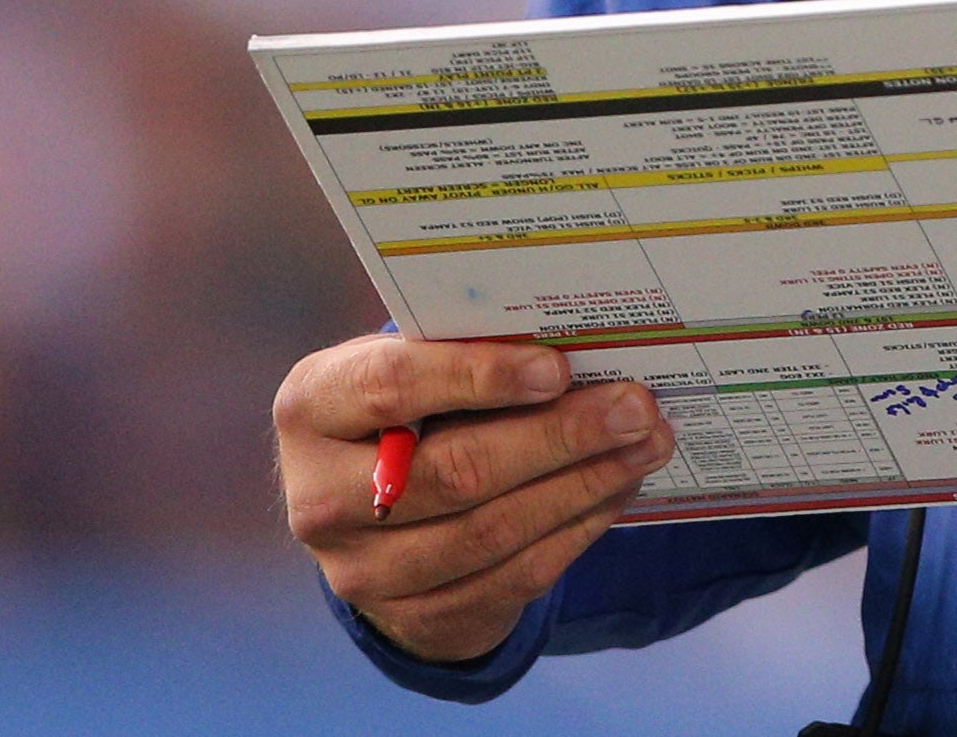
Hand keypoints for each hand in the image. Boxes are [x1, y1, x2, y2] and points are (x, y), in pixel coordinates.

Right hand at [276, 333, 675, 664]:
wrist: (372, 512)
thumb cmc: (408, 406)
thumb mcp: (412, 364)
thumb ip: (466, 348)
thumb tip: (579, 338)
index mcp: (312, 408)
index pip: (391, 388)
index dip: (478, 377)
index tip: (558, 367)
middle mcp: (319, 498)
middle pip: (454, 471)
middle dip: (559, 437)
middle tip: (635, 407)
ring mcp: (361, 572)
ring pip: (490, 532)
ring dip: (583, 486)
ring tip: (645, 445)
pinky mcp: (413, 618)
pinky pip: (512, 576)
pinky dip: (576, 529)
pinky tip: (616, 490)